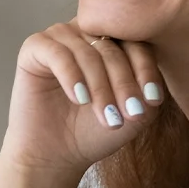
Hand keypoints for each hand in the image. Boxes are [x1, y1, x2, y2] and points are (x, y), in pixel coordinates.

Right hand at [0, 21, 162, 178]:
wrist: (55, 155)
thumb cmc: (94, 131)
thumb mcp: (134, 114)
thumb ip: (148, 92)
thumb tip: (154, 79)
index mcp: (113, 40)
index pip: (136, 42)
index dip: (146, 70)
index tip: (152, 101)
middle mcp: (86, 32)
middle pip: (112, 47)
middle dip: (123, 83)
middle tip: (130, 114)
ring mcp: (60, 37)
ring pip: (87, 52)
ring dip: (100, 86)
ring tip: (107, 116)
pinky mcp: (34, 48)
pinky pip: (57, 54)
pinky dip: (72, 77)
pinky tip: (79, 100)